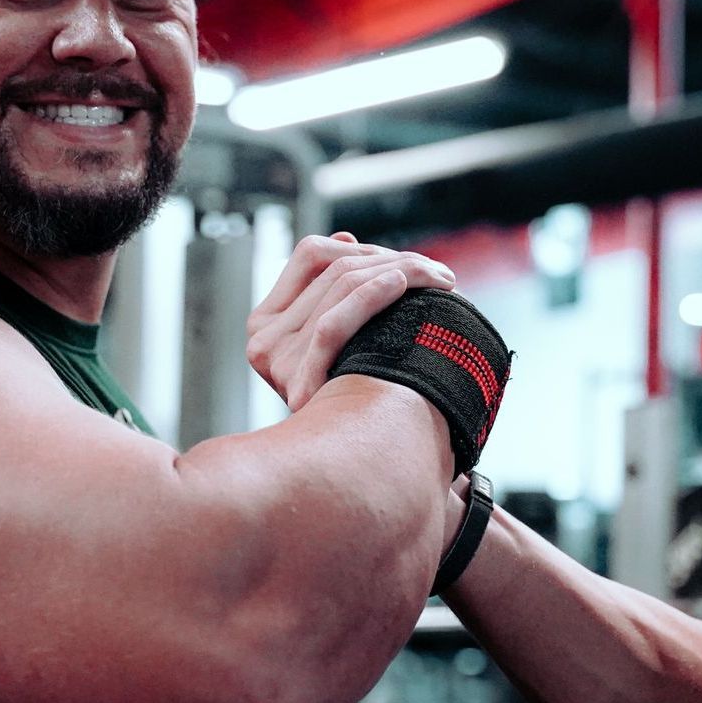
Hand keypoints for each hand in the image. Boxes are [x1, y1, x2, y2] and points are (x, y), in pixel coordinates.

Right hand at [247, 232, 455, 410]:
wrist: (360, 461)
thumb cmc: (359, 389)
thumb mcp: (339, 336)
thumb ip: (334, 291)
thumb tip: (347, 240)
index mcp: (266, 321)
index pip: (310, 255)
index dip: (360, 249)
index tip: (403, 261)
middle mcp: (262, 338)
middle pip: (334, 270)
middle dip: (392, 260)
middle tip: (438, 272)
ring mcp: (275, 361)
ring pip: (341, 287)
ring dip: (399, 273)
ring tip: (439, 279)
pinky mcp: (297, 382)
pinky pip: (335, 324)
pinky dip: (371, 296)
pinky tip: (402, 285)